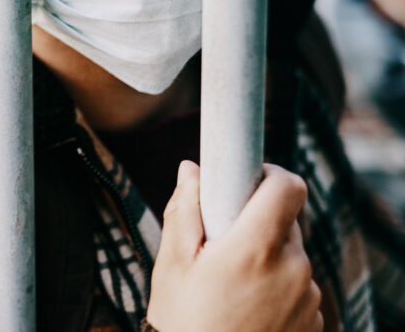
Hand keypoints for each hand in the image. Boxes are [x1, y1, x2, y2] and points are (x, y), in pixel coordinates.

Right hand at [146, 162, 321, 331]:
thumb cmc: (182, 320)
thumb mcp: (172, 262)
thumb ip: (184, 209)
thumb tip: (191, 170)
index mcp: (256, 248)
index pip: (288, 186)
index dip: (268, 173)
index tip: (247, 179)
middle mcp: (293, 269)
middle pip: (287, 219)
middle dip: (256, 220)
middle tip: (221, 240)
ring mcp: (308, 298)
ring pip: (291, 254)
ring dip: (267, 255)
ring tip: (229, 282)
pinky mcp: (313, 321)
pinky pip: (298, 286)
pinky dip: (276, 285)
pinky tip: (244, 306)